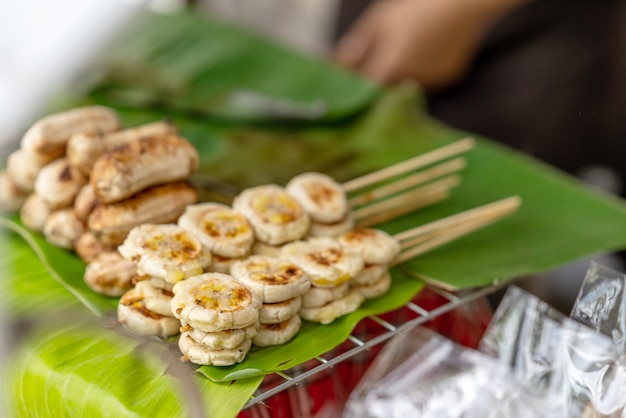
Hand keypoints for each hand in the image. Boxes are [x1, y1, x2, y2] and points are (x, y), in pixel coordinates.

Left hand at [334, 0, 526, 89]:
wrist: (463, 3)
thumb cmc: (418, 7)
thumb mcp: (381, 20)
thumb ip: (358, 45)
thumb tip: (337, 64)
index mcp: (391, 66)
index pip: (365, 90)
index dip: (355, 86)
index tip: (349, 79)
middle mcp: (411, 80)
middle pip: (386, 89)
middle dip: (378, 78)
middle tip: (376, 59)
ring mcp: (432, 81)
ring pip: (407, 85)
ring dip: (400, 75)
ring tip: (406, 48)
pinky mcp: (448, 77)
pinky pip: (428, 79)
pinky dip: (422, 69)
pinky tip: (427, 49)